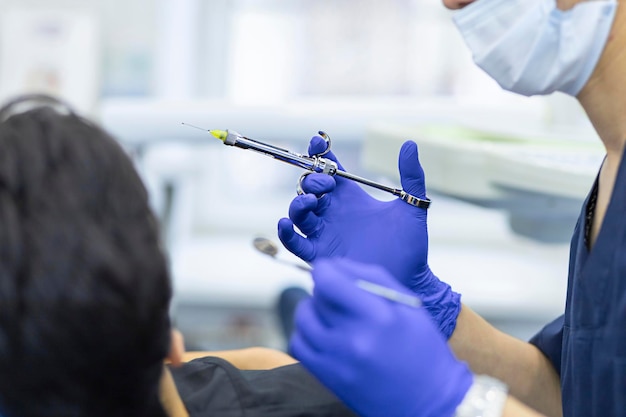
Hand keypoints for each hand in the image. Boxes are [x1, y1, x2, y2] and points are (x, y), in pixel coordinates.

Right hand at [277, 135, 459, 336]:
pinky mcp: (319, 254)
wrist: (409, 279)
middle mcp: (334, 213)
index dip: (320, 153)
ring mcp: (324, 233)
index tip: (318, 141)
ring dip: (298, 203)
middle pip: (309, 188)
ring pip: (298, 212)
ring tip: (311, 202)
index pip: (329, 168)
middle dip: (312, 180)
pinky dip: (286, 232)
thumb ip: (411, 176)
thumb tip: (410, 144)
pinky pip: (295, 242)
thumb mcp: (412, 206)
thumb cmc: (411, 246)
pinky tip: (286, 223)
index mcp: (352, 198)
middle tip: (326, 184)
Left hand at [290, 258, 472, 416]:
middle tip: (342, 297)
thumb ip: (371, 277)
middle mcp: (354, 339)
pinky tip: (325, 334)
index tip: (330, 270)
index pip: (327, 280)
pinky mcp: (328, 378)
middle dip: (326, 290)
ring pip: (304, 319)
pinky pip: (299, 344)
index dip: (324, 269)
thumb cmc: (423, 348)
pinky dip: (306, 333)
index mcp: (378, 317)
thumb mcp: (408, 304)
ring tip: (333, 315)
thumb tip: (335, 264)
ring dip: (313, 310)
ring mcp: (337, 361)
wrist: (430, 402)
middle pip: (317, 297)